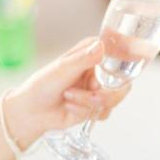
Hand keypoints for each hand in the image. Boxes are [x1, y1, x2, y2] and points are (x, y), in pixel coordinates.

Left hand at [5, 37, 129, 147]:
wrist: (32, 111)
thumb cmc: (43, 84)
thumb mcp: (63, 68)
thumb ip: (84, 58)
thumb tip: (101, 46)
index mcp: (93, 53)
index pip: (119, 51)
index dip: (127, 58)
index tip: (125, 65)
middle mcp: (100, 70)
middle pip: (122, 80)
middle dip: (104, 91)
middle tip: (90, 90)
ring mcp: (100, 89)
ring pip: (114, 98)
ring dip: (88, 102)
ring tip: (69, 98)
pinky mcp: (97, 107)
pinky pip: (105, 112)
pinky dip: (86, 112)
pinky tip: (70, 107)